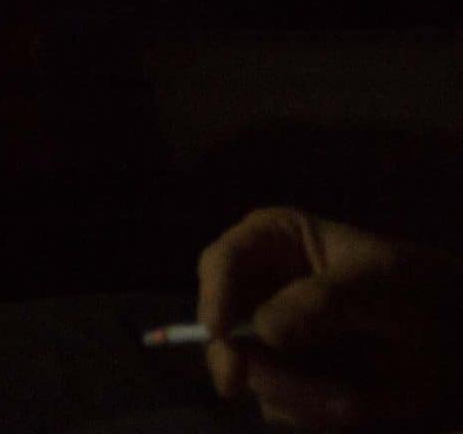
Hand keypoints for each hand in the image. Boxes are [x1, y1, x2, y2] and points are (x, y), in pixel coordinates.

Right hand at [197, 206, 462, 427]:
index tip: (221, 335)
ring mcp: (269, 338)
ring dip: (298, 394)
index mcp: (273, 242)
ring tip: (353, 400)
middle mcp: (258, 288)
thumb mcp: (378, 282)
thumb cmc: (416, 289)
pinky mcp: (287, 378)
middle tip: (265, 389)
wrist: (456, 341)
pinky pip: (280, 404)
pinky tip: (356, 403)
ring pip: (250, 373)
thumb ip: (322, 300)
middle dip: (251, 363)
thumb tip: (265, 331)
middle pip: (221, 326)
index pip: (222, 262)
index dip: (213, 296)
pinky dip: (314, 412)